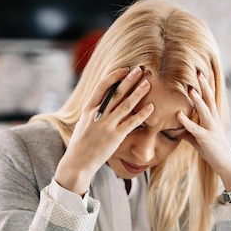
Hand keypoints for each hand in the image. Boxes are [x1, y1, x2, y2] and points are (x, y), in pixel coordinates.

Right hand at [54, 67, 153, 194]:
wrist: (78, 161)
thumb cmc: (82, 142)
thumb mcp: (84, 122)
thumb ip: (94, 110)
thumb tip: (104, 100)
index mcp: (89, 108)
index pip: (102, 86)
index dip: (114, 76)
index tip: (125, 69)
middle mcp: (98, 114)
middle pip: (116, 92)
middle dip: (129, 80)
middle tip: (140, 69)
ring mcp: (107, 125)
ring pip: (126, 105)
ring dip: (138, 93)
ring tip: (148, 83)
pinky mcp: (116, 136)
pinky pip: (132, 122)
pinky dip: (142, 114)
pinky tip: (151, 107)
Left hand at [178, 73, 230, 191]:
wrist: (225, 164)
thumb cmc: (212, 150)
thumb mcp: (199, 138)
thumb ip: (189, 130)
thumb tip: (176, 127)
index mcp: (212, 118)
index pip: (210, 97)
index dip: (207, 85)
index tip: (203, 71)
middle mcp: (213, 120)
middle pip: (209, 99)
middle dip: (204, 85)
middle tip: (199, 71)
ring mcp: (210, 129)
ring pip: (204, 111)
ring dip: (197, 100)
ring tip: (190, 88)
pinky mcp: (206, 139)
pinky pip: (194, 129)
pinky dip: (186, 121)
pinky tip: (178, 114)